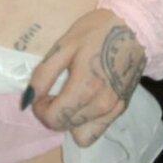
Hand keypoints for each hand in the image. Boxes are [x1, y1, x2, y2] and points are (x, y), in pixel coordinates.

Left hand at [25, 8, 146, 146]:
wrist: (134, 28)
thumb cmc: (96, 32)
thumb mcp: (63, 46)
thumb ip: (43, 75)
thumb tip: (28, 99)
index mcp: (86, 88)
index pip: (55, 119)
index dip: (40, 110)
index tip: (41, 94)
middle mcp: (102, 105)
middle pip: (66, 128)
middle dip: (53, 114)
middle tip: (53, 92)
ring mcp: (115, 110)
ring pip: (83, 135)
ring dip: (70, 121)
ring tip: (70, 96)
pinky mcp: (122, 108)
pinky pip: (99, 129)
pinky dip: (86, 121)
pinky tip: (84, 100)